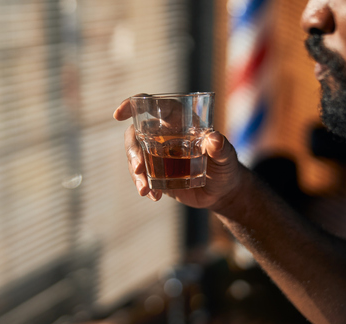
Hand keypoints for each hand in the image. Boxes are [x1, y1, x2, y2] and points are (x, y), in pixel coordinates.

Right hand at [114, 97, 244, 210]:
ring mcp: (157, 156)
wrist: (222, 192)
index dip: (133, 105)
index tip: (118, 115)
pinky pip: (142, 177)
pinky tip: (153, 196)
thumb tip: (214, 138)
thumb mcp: (227, 157)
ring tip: (145, 190)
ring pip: (135, 159)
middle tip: (139, 168)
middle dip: (133, 151)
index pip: (152, 106)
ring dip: (136, 174)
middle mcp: (163, 136)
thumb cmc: (226, 167)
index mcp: (178, 122)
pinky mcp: (156, 175)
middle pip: (136, 136)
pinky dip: (144, 186)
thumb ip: (221, 148)